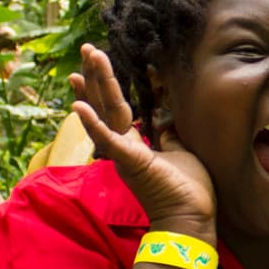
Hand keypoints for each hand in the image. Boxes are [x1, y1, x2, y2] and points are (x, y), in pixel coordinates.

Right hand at [70, 44, 215, 241]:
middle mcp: (123, 147)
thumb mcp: (180, 154)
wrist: (190, 221)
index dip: (104, 87)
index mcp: (134, 145)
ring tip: (85, 61)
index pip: (115, 109)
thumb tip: (168, 121)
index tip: (94, 64)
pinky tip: (78, 107)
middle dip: (96, 75)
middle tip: (87, 48)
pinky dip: (93, 124)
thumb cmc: (187, 191)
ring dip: (95, 86)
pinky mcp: (131, 162)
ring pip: (107, 113)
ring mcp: (124, 154)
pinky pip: (109, 140)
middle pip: (106, 104)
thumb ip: (168, 137)